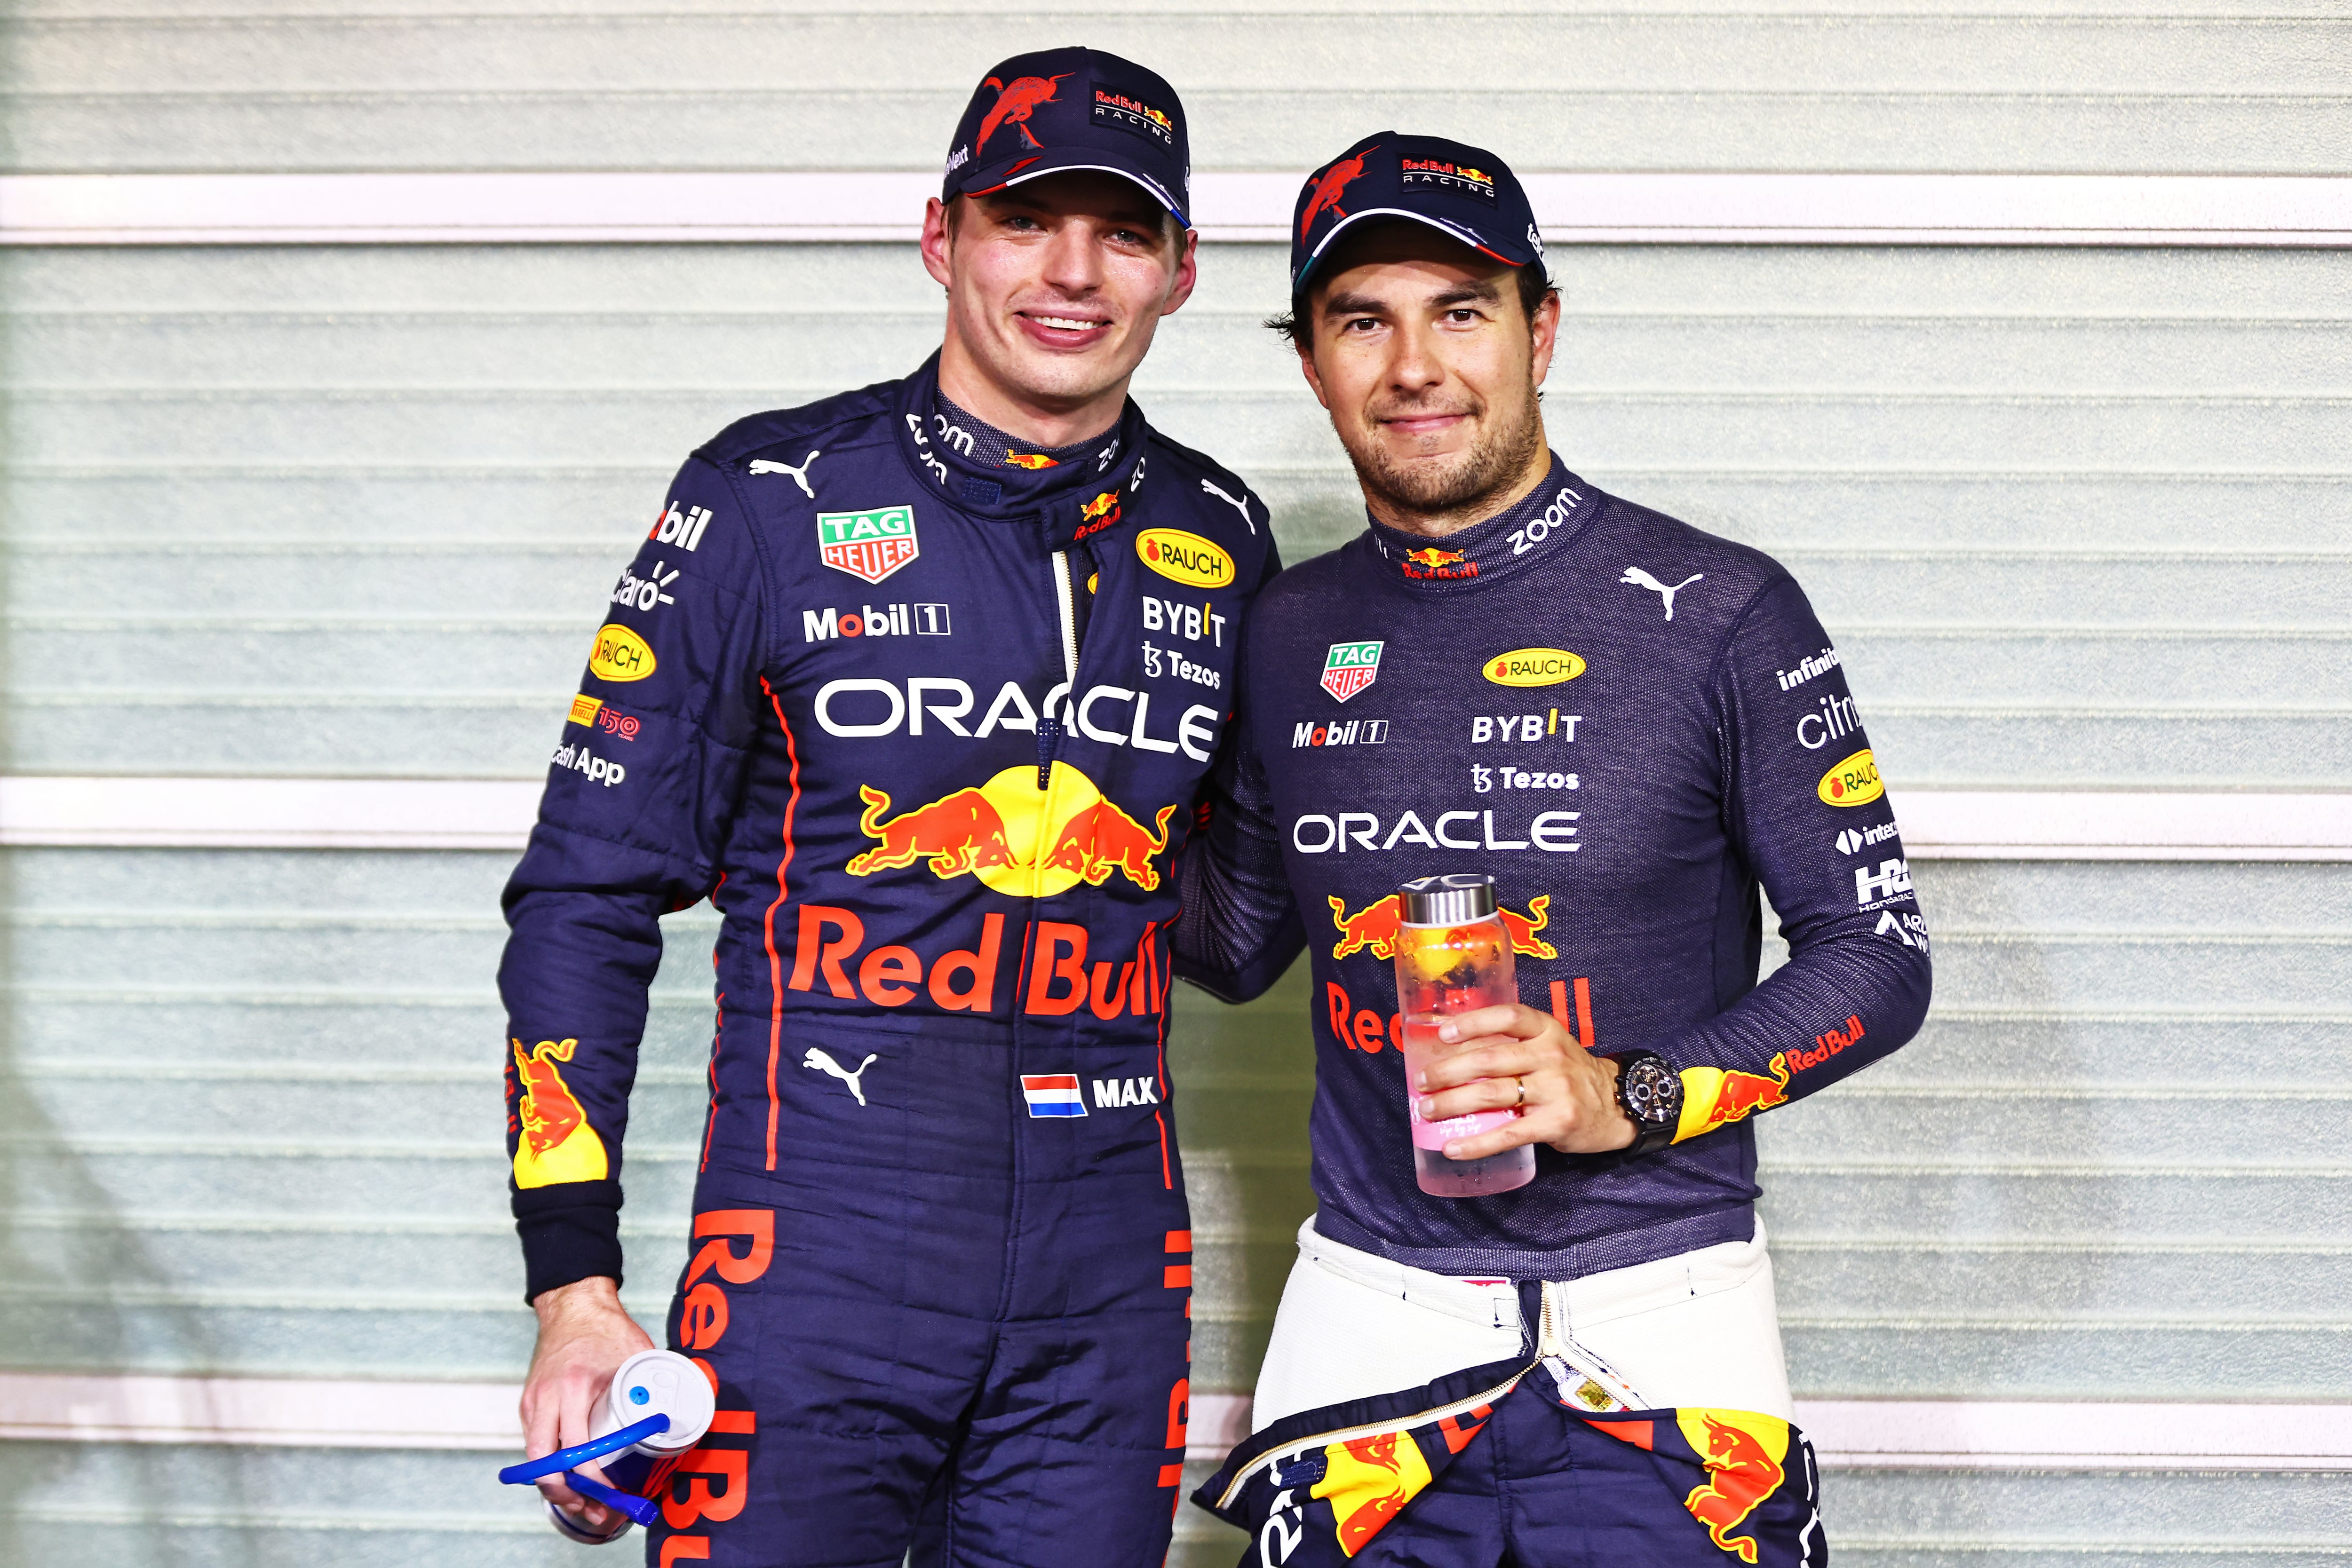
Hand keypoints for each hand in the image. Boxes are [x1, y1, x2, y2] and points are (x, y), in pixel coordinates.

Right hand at [521, 1276, 655, 1534]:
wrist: (573, 1305)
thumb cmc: (608, 1329)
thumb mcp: (636, 1354)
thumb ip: (652, 1384)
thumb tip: (681, 1414)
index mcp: (574, 1386)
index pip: (577, 1447)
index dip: (591, 1478)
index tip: (608, 1494)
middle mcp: (547, 1397)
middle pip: (544, 1463)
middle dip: (565, 1494)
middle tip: (591, 1509)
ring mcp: (533, 1401)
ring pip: (535, 1458)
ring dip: (555, 1485)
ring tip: (581, 1501)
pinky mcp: (528, 1403)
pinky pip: (535, 1443)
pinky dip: (549, 1464)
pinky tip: (569, 1475)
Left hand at [1415, 1003, 1634, 1159]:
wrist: (1614, 1104)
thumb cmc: (1567, 1073)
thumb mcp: (1548, 1046)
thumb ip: (1511, 1045)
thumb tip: (1451, 1052)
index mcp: (1546, 1030)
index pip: (1507, 1017)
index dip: (1473, 1023)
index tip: (1443, 1034)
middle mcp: (1551, 1055)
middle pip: (1489, 1059)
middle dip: (1447, 1071)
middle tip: (1420, 1081)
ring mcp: (1555, 1089)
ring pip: (1492, 1094)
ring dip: (1452, 1103)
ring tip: (1426, 1110)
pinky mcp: (1556, 1122)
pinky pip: (1508, 1133)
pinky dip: (1476, 1143)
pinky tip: (1453, 1148)